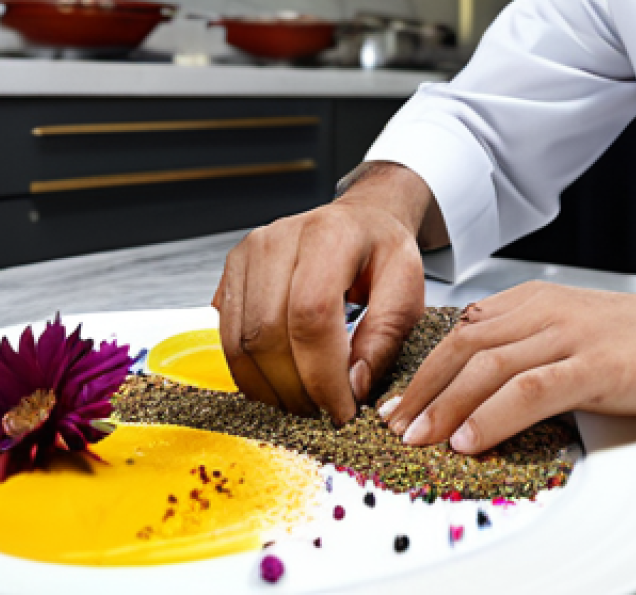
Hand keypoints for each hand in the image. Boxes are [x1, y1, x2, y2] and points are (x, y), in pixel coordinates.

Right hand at [211, 164, 432, 423]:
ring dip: (270, 389)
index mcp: (329, 235)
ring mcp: (247, 255)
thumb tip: (354, 386)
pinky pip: (227, 338)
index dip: (323, 375)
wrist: (357, 222)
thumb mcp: (408, 287)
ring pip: (240, 342)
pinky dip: (252, 373)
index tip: (343, 410)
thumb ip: (386, 336)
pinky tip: (283, 382)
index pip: (310, 316)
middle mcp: (279, 239)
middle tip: (324, 413)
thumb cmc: (381, 252)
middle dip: (295, 390)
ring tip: (305, 404)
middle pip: (267, 333)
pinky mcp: (231, 274)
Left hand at [383, 280, 635, 452]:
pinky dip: (494, 414)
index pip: (460, 332)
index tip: (398, 402)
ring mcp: (567, 336)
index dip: (423, 368)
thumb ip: (519, 341)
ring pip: (489, 366)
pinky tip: (470, 438)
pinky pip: (531, 389)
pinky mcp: (594, 366)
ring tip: (420, 437)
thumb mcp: (563, 326)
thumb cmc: (628, 338)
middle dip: (423, 389)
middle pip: (463, 348)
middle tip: (395, 425)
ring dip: (447, 405)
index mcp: (529, 301)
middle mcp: (541, 311)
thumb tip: (468, 378)